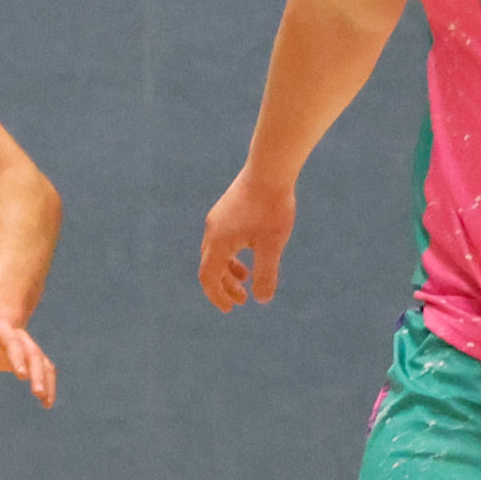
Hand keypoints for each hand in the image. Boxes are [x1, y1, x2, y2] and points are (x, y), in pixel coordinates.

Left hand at [0, 303, 56, 405]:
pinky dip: (48, 382)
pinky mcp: (30, 356)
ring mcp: (22, 343)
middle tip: (23, 376)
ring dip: (40, 373)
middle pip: (17, 341)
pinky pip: (45, 367)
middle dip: (20, 356)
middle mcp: (7, 332)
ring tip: (40, 396)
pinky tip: (47, 403)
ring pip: (35, 354)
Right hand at [199, 169, 295, 310]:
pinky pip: (223, 239)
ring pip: (217, 252)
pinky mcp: (226, 209)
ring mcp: (218, 218)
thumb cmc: (271, 208)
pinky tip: (251, 251)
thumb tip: (261, 299)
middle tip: (242, 300)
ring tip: (247, 277)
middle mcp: (213, 231)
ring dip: (229, 269)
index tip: (230, 309)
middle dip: (224, 286)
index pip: (209, 277)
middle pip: (211, 266)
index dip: (217, 296)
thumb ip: (266, 274)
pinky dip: (232, 253)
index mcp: (219, 243)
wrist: (269, 170)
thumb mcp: (271, 245)